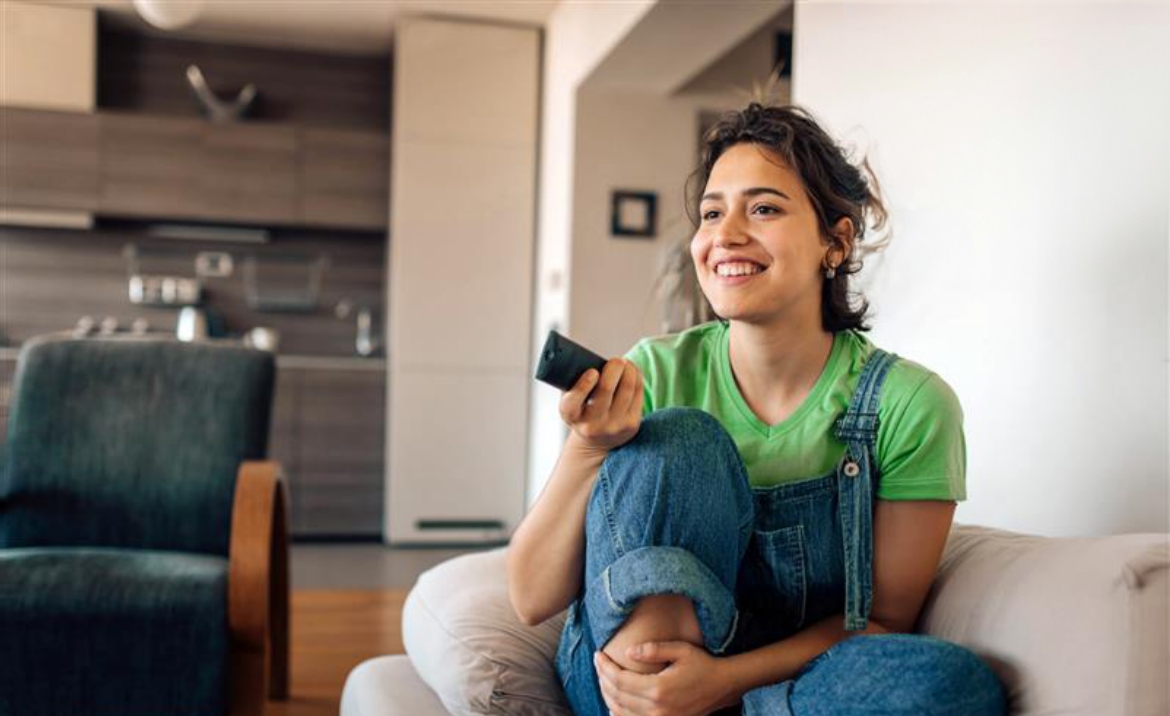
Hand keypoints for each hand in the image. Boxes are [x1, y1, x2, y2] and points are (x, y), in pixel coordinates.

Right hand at [560, 358, 642, 454]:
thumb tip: (588, 358)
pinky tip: (632, 371)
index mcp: (571, 415)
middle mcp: (591, 425)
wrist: (597, 441)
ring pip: (627, 389)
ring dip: (629, 370)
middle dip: (614, 368)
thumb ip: (573, 382)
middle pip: (606, 390)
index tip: (593, 372)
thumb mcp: (571, 400)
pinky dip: (637, 377)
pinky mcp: (631, 425)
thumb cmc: (583, 411)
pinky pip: (638, 394)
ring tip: (625, 363)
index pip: (572, 402)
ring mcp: (613, 426)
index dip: (583, 385)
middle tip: (615, 360)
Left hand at [593, 641, 737, 715]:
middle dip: (603, 679)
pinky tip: (614, 703)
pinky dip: (619, 713)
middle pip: (617, 696)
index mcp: (658, 689)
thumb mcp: (680, 650)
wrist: (723, 686)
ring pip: (621, 712)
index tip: (597, 654)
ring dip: (607, 695)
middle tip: (597, 664)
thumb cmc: (702, 664)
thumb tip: (627, 652)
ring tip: (602, 678)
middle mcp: (656, 709)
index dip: (604, 667)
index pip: (619, 679)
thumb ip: (653, 649)